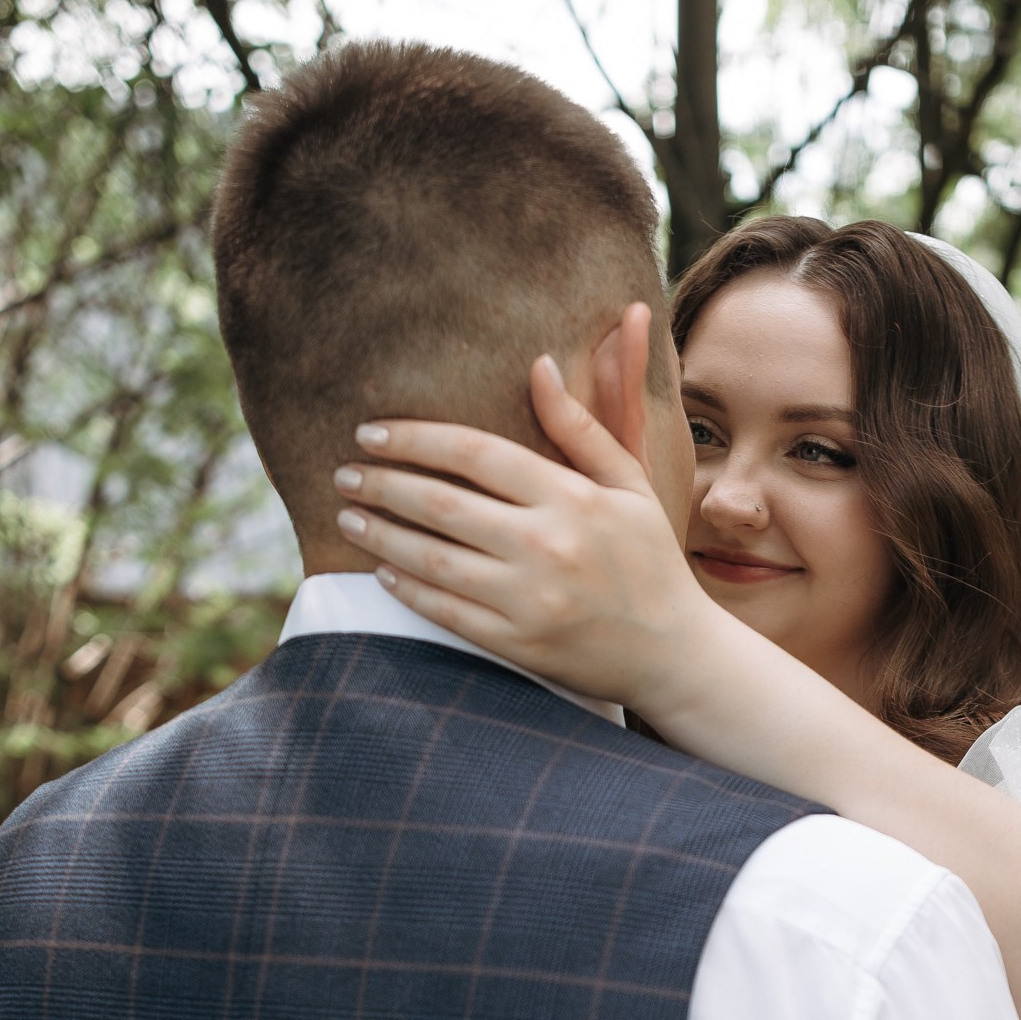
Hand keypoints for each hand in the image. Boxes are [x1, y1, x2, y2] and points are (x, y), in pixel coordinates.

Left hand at [332, 334, 715, 713]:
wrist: (675, 654)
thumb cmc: (651, 561)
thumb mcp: (629, 485)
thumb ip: (580, 427)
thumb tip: (539, 365)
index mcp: (572, 498)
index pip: (474, 453)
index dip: (415, 438)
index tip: (372, 432)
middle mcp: (546, 546)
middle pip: (441, 502)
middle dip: (382, 483)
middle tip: (345, 473)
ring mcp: (529, 599)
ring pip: (431, 558)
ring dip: (381, 534)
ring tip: (349, 516)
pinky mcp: (519, 644)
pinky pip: (445, 611)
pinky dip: (407, 588)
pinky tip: (383, 570)